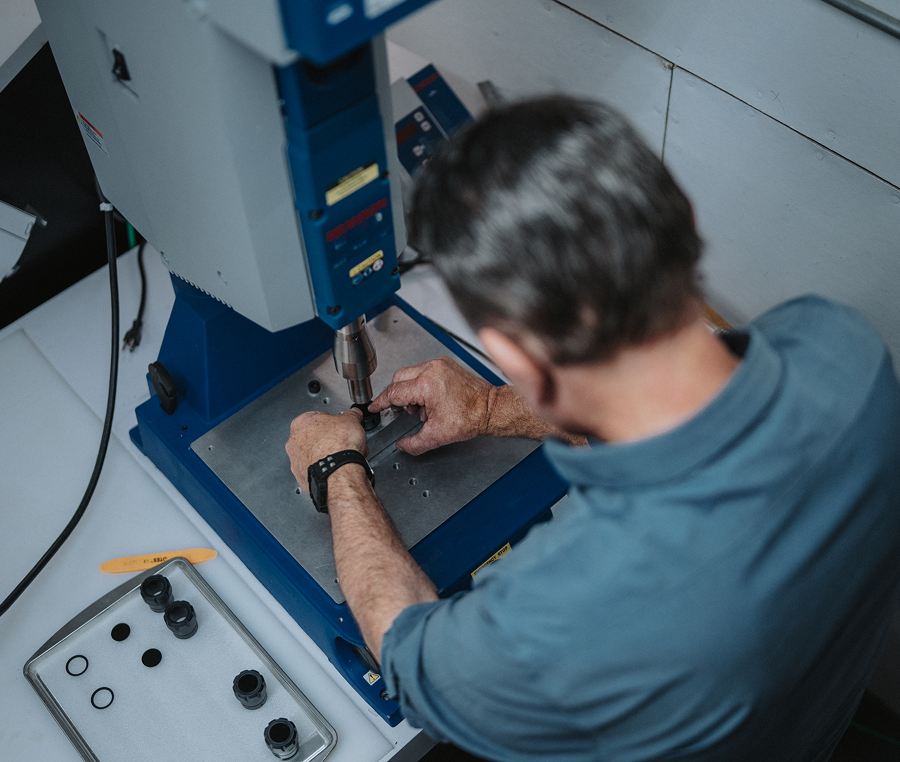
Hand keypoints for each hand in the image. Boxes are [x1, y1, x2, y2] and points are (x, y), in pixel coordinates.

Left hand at [286, 408, 367, 493]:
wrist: (338, 471)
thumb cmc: (338, 446)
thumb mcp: (351, 420)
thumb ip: (351, 415)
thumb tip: (353, 414)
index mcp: (302, 423)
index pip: (319, 417)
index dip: (335, 422)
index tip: (342, 426)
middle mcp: (294, 442)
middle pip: (316, 437)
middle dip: (331, 439)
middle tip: (344, 442)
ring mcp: (296, 461)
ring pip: (315, 455)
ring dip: (328, 455)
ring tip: (343, 456)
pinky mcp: (302, 477)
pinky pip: (316, 470)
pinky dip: (325, 469)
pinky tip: (337, 468)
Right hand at [369, 357, 495, 455]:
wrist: (490, 408)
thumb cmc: (470, 417)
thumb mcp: (437, 436)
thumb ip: (414, 444)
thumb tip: (402, 446)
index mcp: (426, 385)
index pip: (394, 392)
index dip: (381, 401)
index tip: (375, 406)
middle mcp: (432, 369)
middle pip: (399, 379)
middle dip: (397, 396)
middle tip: (401, 411)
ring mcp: (440, 365)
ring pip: (410, 373)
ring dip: (410, 390)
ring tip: (421, 408)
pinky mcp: (446, 364)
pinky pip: (423, 371)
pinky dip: (421, 385)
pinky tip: (430, 400)